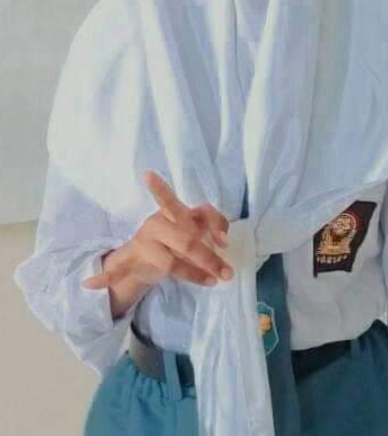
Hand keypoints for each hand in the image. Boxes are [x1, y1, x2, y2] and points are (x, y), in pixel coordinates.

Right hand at [82, 170, 233, 290]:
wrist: (146, 256)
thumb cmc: (176, 235)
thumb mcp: (193, 226)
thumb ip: (212, 225)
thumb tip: (224, 241)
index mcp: (169, 212)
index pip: (169, 199)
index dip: (161, 189)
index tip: (147, 175)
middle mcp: (155, 224)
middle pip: (185, 240)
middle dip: (209, 257)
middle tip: (226, 271)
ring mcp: (143, 243)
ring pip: (170, 262)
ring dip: (193, 275)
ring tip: (213, 281)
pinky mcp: (131, 261)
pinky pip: (117, 269)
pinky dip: (103, 278)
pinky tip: (90, 283)